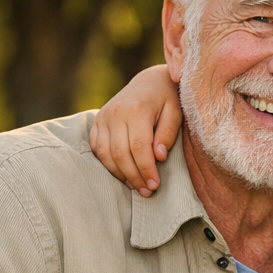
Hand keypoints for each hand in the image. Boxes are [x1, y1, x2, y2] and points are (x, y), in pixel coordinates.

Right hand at [89, 65, 181, 195]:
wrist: (149, 82)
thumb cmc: (168, 99)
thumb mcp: (176, 112)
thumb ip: (167, 134)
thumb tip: (158, 157)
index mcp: (136, 109)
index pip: (138, 146)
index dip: (146, 169)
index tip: (155, 185)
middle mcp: (115, 113)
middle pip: (120, 153)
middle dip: (134, 176)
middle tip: (147, 191)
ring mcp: (103, 117)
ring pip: (105, 154)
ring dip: (120, 174)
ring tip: (136, 186)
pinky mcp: (97, 122)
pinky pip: (97, 148)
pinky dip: (108, 164)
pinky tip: (123, 174)